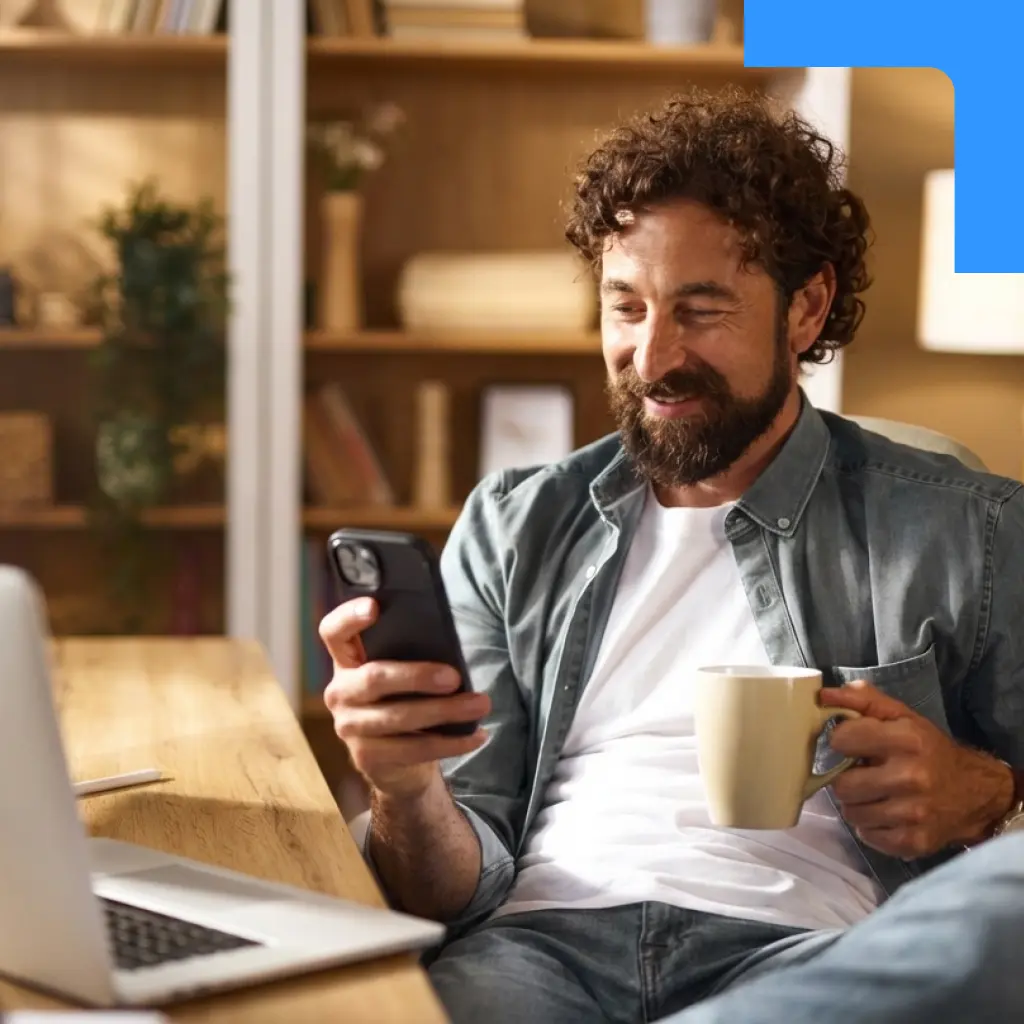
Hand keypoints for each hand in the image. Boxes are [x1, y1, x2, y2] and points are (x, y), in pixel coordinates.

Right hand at [319, 597, 490, 799]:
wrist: (395, 762)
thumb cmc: (404, 700)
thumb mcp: (401, 673)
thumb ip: (409, 654)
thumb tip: (449, 643)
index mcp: (346, 661)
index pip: (333, 632)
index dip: (348, 617)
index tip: (375, 606)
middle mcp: (340, 692)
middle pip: (374, 677)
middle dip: (418, 676)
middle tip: (455, 676)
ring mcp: (349, 727)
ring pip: (399, 717)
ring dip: (445, 711)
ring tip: (480, 704)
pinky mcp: (367, 757)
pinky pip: (414, 748)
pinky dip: (451, 742)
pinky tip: (477, 735)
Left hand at [822, 681, 1013, 858]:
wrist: (977, 793)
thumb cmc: (930, 749)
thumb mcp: (901, 716)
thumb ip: (862, 699)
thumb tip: (823, 695)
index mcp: (906, 740)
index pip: (841, 740)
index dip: (843, 741)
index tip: (855, 744)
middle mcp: (910, 778)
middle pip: (841, 784)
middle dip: (847, 778)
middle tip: (863, 774)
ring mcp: (912, 814)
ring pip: (850, 813)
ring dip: (857, 804)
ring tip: (875, 794)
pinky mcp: (912, 841)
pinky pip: (866, 835)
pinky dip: (871, 826)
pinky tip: (886, 813)